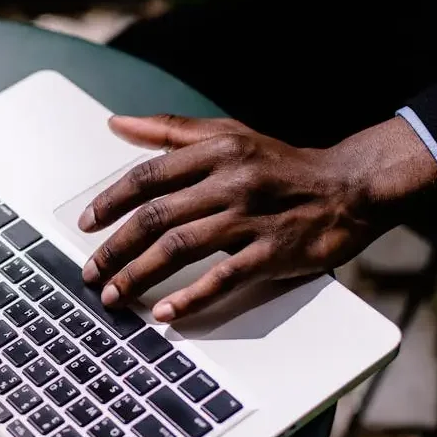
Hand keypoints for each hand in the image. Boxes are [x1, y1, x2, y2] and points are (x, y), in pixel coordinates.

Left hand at [79, 114, 436, 321]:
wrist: (351, 187)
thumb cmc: (282, 165)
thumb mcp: (228, 135)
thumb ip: (169, 131)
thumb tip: (116, 123)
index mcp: (215, 150)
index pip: (148, 176)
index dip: (111, 202)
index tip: (86, 226)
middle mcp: (230, 180)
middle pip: (156, 216)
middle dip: (115, 248)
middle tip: (91, 273)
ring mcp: (251, 216)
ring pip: (181, 246)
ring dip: (140, 275)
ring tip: (114, 297)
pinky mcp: (274, 251)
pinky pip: (224, 276)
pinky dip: (191, 296)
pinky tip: (165, 313)